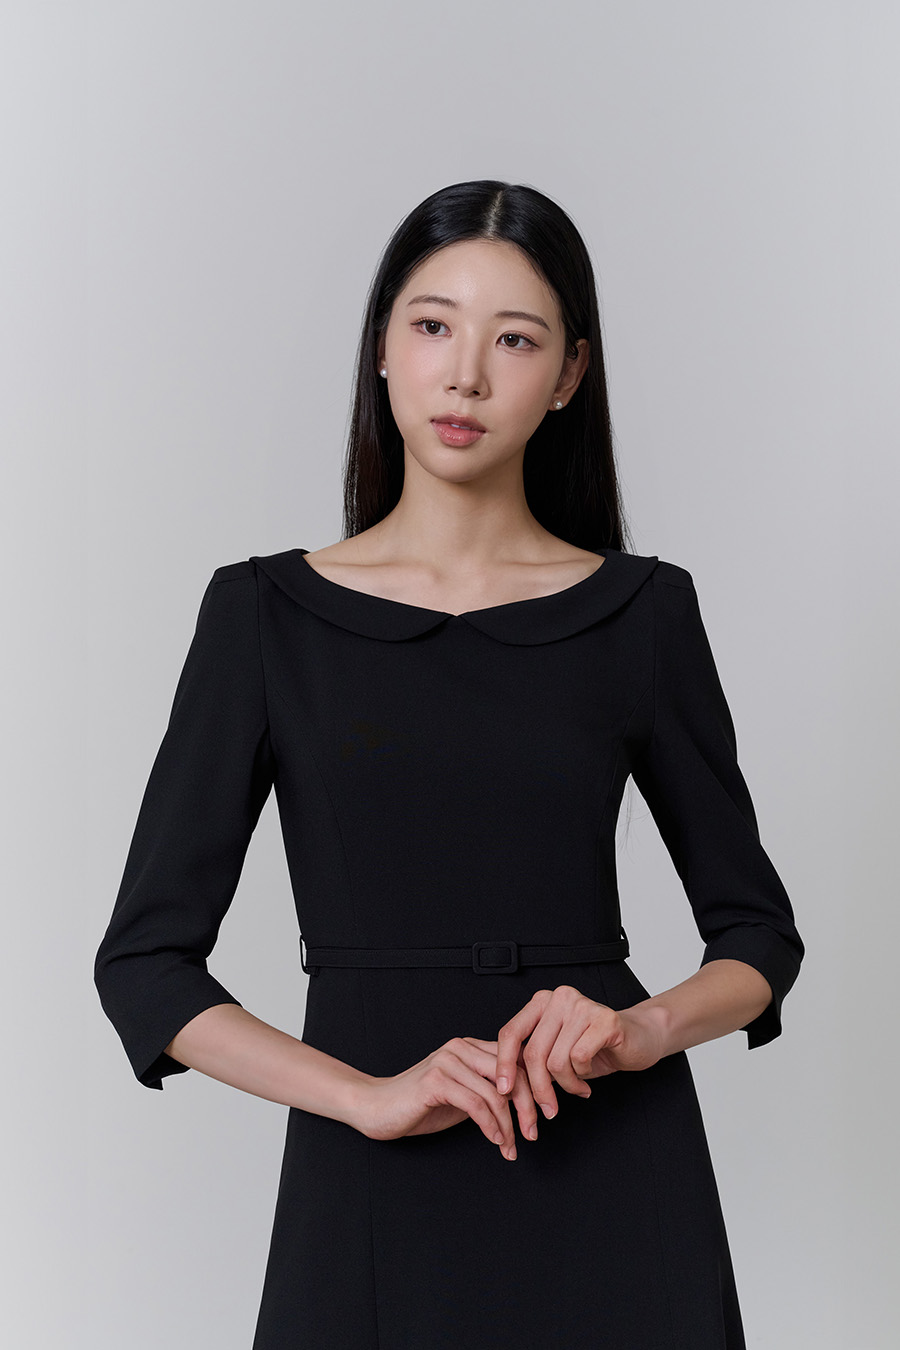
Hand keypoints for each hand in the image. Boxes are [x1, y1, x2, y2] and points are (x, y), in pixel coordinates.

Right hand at [354, 1035, 526, 1159]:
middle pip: (511, 1074)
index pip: (515, 1061)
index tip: (543, 1114)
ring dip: (509, 1126)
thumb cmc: (419, 1105)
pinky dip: (491, 1126)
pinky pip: (476, 1104)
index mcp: (469, 1047)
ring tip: (511, 1146)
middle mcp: (460, 1048)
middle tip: (532, 1134)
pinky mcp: (435, 1081)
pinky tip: (495, 1140)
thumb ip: (487, 1091)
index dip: (534, 1088)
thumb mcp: (461, 1094)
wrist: (377, 1107)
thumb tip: (526, 1103)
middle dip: (528, 1108)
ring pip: (495, 1094)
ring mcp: (447, 1062)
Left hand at [494, 986, 666, 1123]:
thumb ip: (532, 1058)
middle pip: (534, 1053)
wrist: (640, 1038)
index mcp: (541, 1002)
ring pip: (556, 1061)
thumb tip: (505, 1085)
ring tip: (578, 1087)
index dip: (503, 1064)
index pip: (510, 1032)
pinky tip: (588, 1079)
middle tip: (549, 1109)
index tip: (504, 1091)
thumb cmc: (594, 1047)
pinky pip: (579, 1058)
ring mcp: (582, 1006)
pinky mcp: (605, 1019)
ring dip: (566, 1085)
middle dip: (539, 1089)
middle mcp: (559, 998)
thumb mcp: (556, 1051)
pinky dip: (581, 1077)